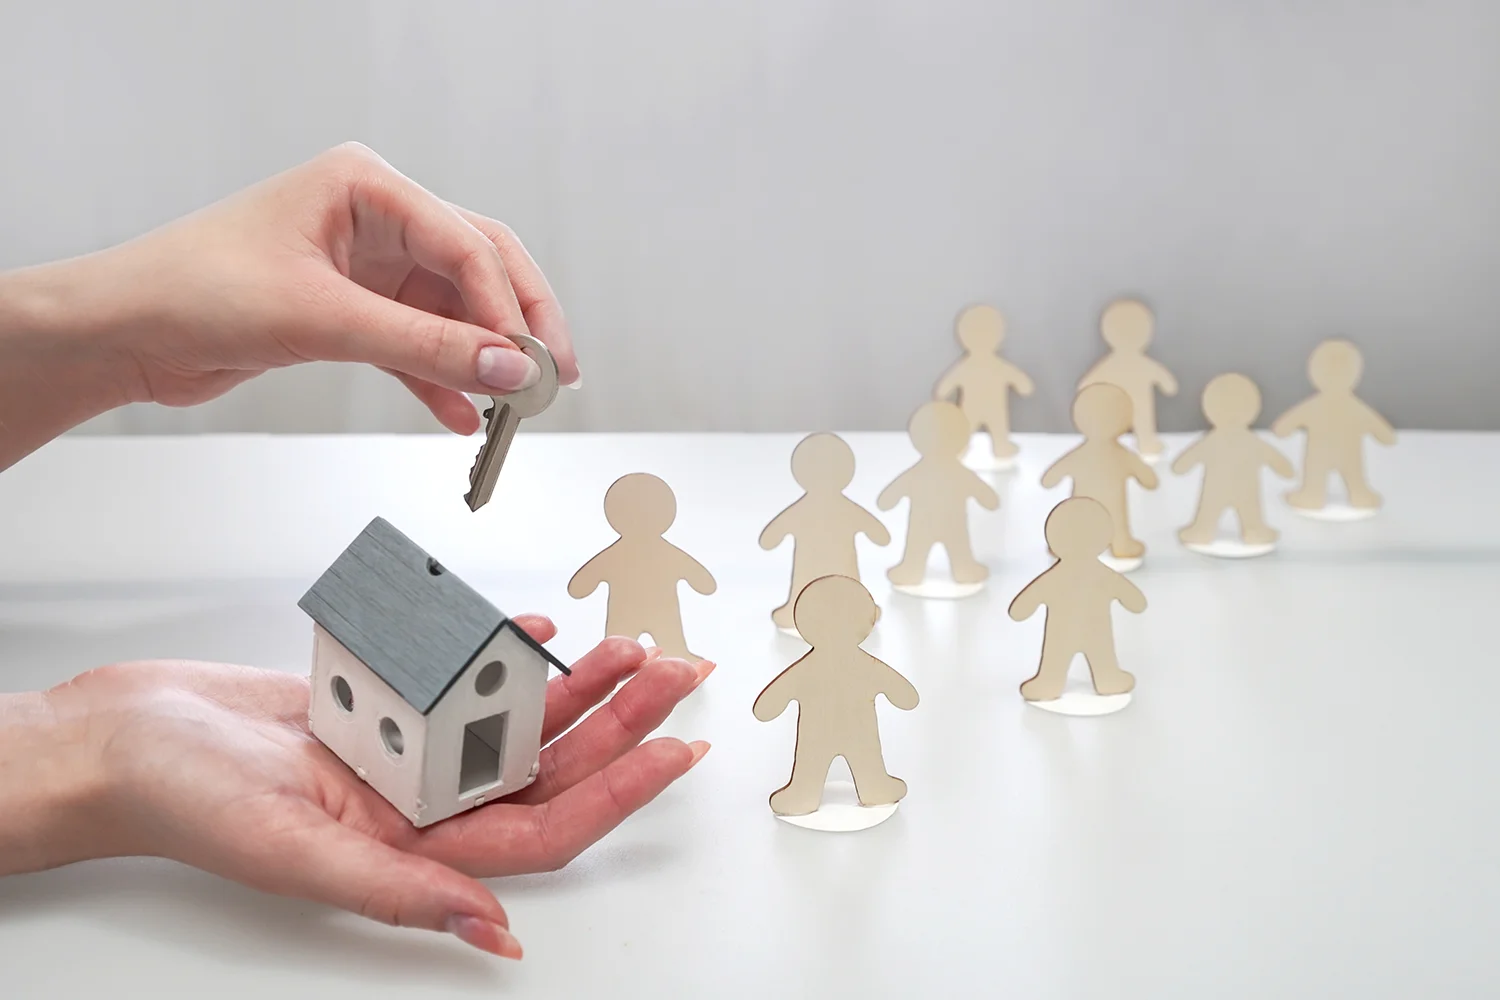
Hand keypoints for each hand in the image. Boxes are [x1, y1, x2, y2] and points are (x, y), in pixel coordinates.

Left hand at [0, 142, 577, 468]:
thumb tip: (506, 367)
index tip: (530, 364)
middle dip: (515, 325)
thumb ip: (424, 344)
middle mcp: (373, 218)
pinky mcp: (351, 311)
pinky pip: (417, 344)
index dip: (506, 307)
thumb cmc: (192, 288)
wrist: (123, 329)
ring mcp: (365, 265)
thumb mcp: (323, 318)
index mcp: (366, 186)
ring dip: (480, 360)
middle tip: (551, 377)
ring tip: (513, 406)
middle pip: (477, 269)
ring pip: (452, 312)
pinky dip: (440, 381)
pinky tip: (461, 417)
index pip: (466, 243)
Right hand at [2, 618, 710, 960]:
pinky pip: (458, 678)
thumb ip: (397, 890)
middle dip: (620, 723)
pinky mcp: (380, 704)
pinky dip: (501, 652)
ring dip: (575, 684)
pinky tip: (542, 630)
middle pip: (546, 767)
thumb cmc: (183, 800)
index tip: (676, 753)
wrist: (121, 736)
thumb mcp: (294, 852)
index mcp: (411, 851)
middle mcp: (418, 804)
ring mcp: (402, 751)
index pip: (545, 829)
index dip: (619, 793)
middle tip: (675, 676)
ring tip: (629, 645)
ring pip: (512, 719)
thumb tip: (491, 936)